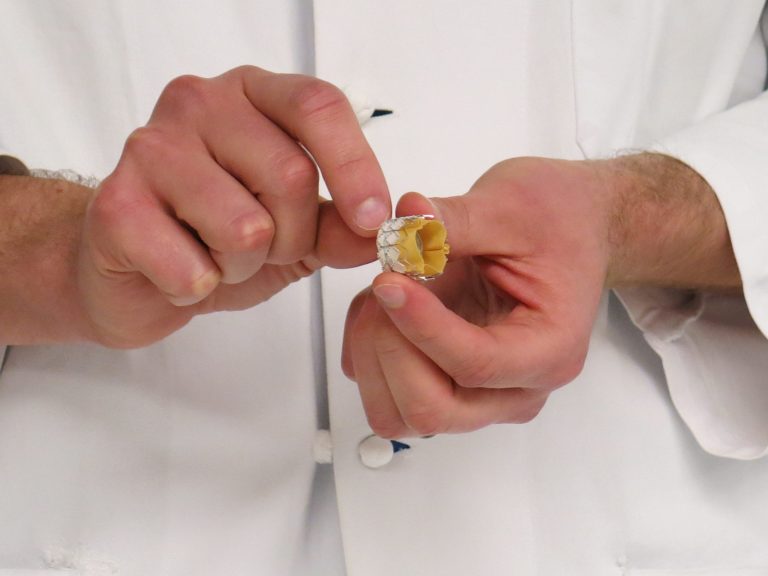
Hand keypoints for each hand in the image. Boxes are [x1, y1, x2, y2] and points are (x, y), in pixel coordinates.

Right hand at [79, 66, 389, 346]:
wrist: (133, 273)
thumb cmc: (214, 238)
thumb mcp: (296, 232)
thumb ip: (342, 228)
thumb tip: (390, 234)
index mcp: (253, 95)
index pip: (318, 105)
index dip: (355, 166)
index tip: (373, 221)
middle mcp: (199, 103)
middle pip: (291, 175)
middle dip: (291, 238)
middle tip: (258, 246)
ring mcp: (151, 146)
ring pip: (246, 227)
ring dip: (242, 266)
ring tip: (213, 255)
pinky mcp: (115, 202)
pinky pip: (193, 268)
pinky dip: (198, 288)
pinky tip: (177, 270)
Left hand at [342, 155, 738, 437]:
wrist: (572, 231)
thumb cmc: (557, 222)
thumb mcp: (511, 205)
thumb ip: (454, 220)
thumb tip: (403, 220)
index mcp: (549, 349)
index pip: (475, 363)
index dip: (421, 325)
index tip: (389, 280)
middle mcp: (514, 390)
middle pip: (431, 408)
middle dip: (391, 345)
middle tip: (386, 281)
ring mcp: (478, 397)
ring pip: (399, 413)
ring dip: (373, 354)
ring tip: (384, 291)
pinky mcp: (445, 387)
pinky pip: (385, 395)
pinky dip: (366, 354)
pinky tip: (384, 306)